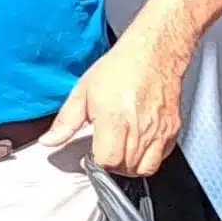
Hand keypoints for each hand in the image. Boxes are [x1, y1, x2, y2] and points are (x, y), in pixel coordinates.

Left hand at [43, 28, 193, 177]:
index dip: (96, 162)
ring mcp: (159, 130)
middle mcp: (140, 128)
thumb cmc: (121, 67)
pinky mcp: (172, 129)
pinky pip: (162, 157)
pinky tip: (137, 144)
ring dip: (130, 165)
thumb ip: (65, 122)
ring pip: (145, 168)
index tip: (91, 153)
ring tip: (121, 150)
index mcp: (115, 120)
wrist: (154, 52)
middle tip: (105, 149)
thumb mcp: (82, 91)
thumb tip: (49, 141)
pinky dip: (149, 158)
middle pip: (126, 168)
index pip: (107, 162)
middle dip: (112, 164)